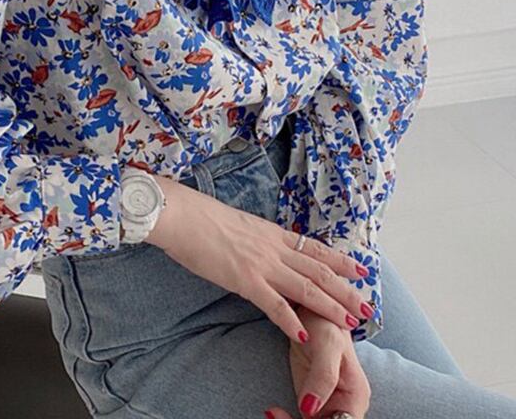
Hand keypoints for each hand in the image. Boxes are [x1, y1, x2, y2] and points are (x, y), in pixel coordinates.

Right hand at [144, 174, 373, 344]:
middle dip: (346, 290)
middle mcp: (273, 248)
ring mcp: (262, 264)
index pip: (314, 248)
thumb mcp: (238, 223)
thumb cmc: (202, 217)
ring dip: (330, 306)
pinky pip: (275, 304)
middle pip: (318, 271)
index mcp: (271, 232)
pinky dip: (292, 321)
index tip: (360, 269)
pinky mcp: (245, 280)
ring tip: (351, 323)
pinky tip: (305, 336)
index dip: (339, 260)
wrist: (184, 216)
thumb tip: (260, 245)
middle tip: (368, 306)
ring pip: (306, 287)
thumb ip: (255, 237)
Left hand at [264, 305, 370, 418]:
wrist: (310, 311)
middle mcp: (344, 406)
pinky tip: (271, 412)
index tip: (302, 412)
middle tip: (277, 417)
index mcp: (355, 397)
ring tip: (272, 414)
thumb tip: (309, 409)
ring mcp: (326, 406)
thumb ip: (323, 376)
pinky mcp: (309, 401)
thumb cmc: (325, 322)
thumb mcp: (328, 344)